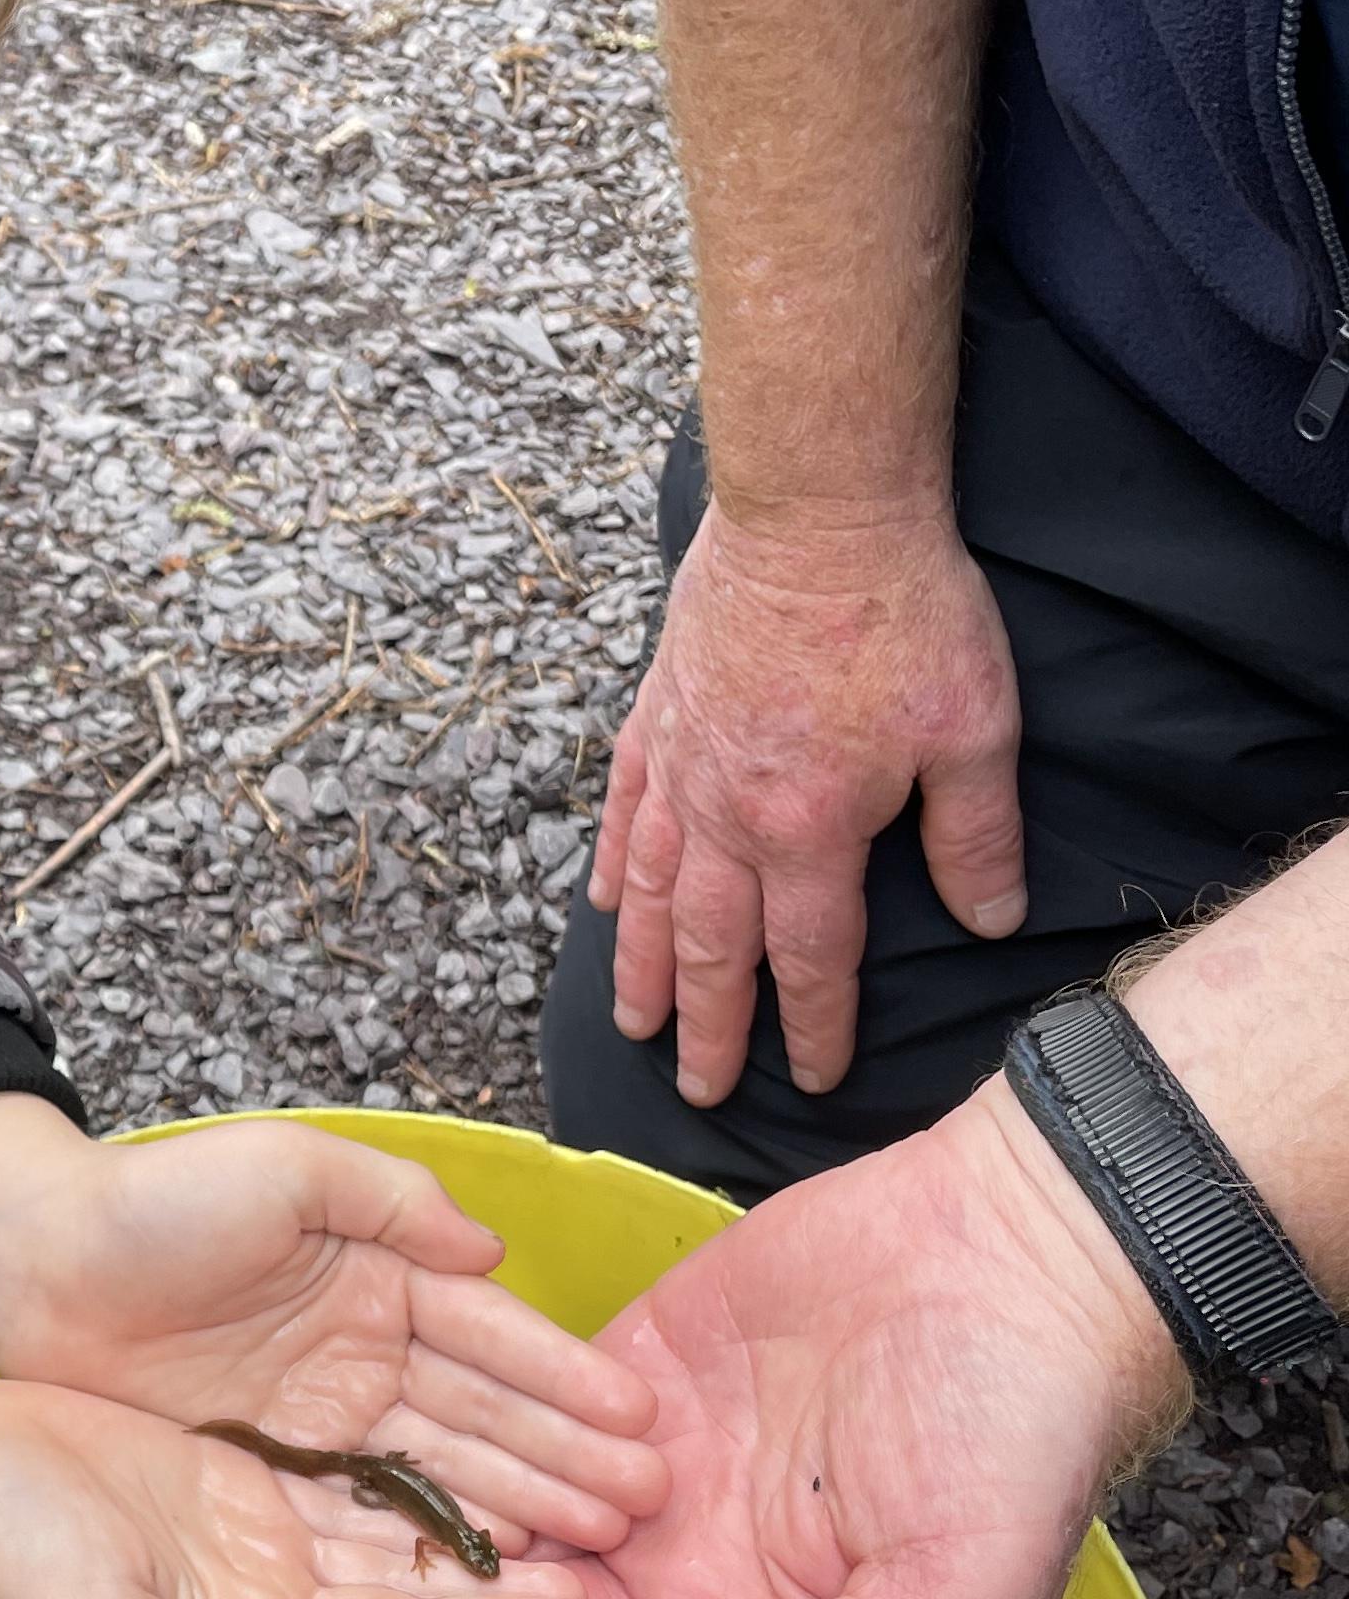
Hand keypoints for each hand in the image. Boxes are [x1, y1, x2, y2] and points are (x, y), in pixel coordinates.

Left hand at [0, 1095, 665, 1553]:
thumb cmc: (151, 1201)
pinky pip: (361, 1526)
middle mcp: (365, 1363)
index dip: (565, 1378)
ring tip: (597, 1561)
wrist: (30, 1265)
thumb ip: (390, 1203)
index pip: (493, 1338)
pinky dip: (426, 1556)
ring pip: (438, 1481)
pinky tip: (492, 1587)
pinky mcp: (269, 1482)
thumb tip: (491, 1250)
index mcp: (380, 1282)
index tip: (642, 1420)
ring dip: (518, 1518)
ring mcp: (320, 1429)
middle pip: (483, 1422)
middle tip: (646, 1512)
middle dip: (569, 1464)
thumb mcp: (284, 1171)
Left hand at [336, 1080, 1187, 1598]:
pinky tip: (332, 1443)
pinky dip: (436, 1428)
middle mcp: (678, 1570)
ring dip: (398, 1548)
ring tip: (265, 1571)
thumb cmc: (1016, 1430)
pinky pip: (514, 1410)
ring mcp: (644, 1469)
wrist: (1023, 1254)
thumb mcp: (946, 1587)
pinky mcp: (627, 1370)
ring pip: (500, 1522)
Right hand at [592, 501, 1026, 1104]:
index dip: (815, 1027)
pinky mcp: (658, 716)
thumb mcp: (974, 729)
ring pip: (652, 892)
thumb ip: (976, 836)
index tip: (815, 1078)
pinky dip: (611, 862)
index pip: (812, 958)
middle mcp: (728, 817)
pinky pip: (622, 809)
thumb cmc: (905, 612)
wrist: (817, 508)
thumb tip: (991, 920)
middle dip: (708, 1027)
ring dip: (643, 966)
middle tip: (696, 1090)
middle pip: (712, 948)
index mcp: (809, 832)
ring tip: (633, 1024)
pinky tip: (605, 902)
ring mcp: (682, 768)